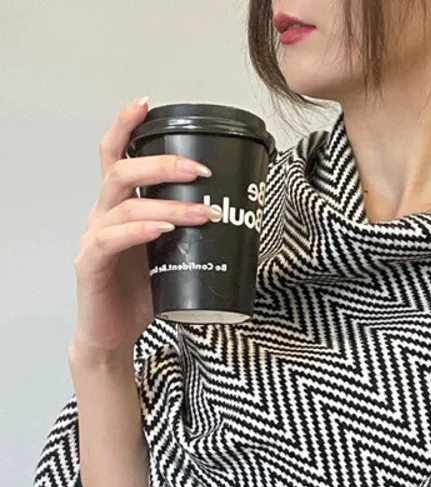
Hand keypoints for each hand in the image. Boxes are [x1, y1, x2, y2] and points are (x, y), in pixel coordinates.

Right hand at [72, 96, 215, 360]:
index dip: (126, 127)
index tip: (147, 104)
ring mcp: (94, 240)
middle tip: (200, 172)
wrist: (114, 336)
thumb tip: (238, 220)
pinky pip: (111, 241)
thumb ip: (189, 234)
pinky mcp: (91, 266)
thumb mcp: (170, 256)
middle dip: (163, 165)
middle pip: (122, 172)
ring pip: (125, 205)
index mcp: (118, 208)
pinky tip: (163, 229)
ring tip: (203, 212)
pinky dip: (139, 231)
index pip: (115, 157)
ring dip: (168, 205)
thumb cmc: (141, 294)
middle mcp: (102, 216)